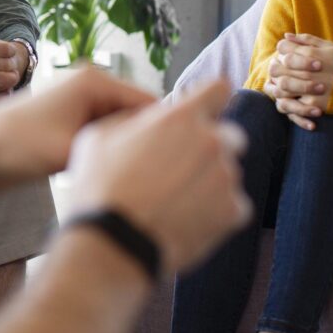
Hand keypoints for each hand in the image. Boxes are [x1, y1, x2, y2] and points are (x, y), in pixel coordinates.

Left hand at [0, 63, 158, 182]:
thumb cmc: (14, 146)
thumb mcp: (73, 148)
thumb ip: (118, 144)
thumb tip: (155, 145)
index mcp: (95, 81)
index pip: (150, 104)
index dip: (164, 133)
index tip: (175, 163)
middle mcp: (90, 88)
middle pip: (137, 117)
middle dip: (144, 144)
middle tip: (153, 177)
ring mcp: (79, 107)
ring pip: (120, 131)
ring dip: (124, 152)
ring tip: (129, 180)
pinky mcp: (69, 126)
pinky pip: (102, 140)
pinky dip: (108, 156)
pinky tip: (108, 178)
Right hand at [63, 80, 251, 274]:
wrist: (112, 243)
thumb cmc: (99, 187)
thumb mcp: (98, 136)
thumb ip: (132, 119)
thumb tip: (146, 119)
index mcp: (180, 117)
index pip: (218, 89)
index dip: (210, 99)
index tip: (203, 111)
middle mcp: (211, 142)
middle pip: (229, 136)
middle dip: (212, 147)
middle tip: (180, 168)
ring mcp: (226, 178)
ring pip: (227, 172)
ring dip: (210, 181)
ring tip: (175, 201)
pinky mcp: (233, 212)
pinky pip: (233, 205)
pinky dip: (216, 211)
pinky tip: (185, 219)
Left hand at [268, 33, 332, 130]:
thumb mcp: (331, 47)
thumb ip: (307, 40)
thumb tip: (286, 36)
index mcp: (312, 54)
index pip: (282, 48)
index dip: (281, 52)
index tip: (286, 56)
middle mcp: (309, 71)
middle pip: (277, 68)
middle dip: (277, 69)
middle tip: (283, 73)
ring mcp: (311, 88)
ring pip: (280, 87)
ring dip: (279, 87)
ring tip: (286, 87)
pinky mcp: (315, 104)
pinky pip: (293, 104)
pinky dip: (290, 101)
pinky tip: (295, 98)